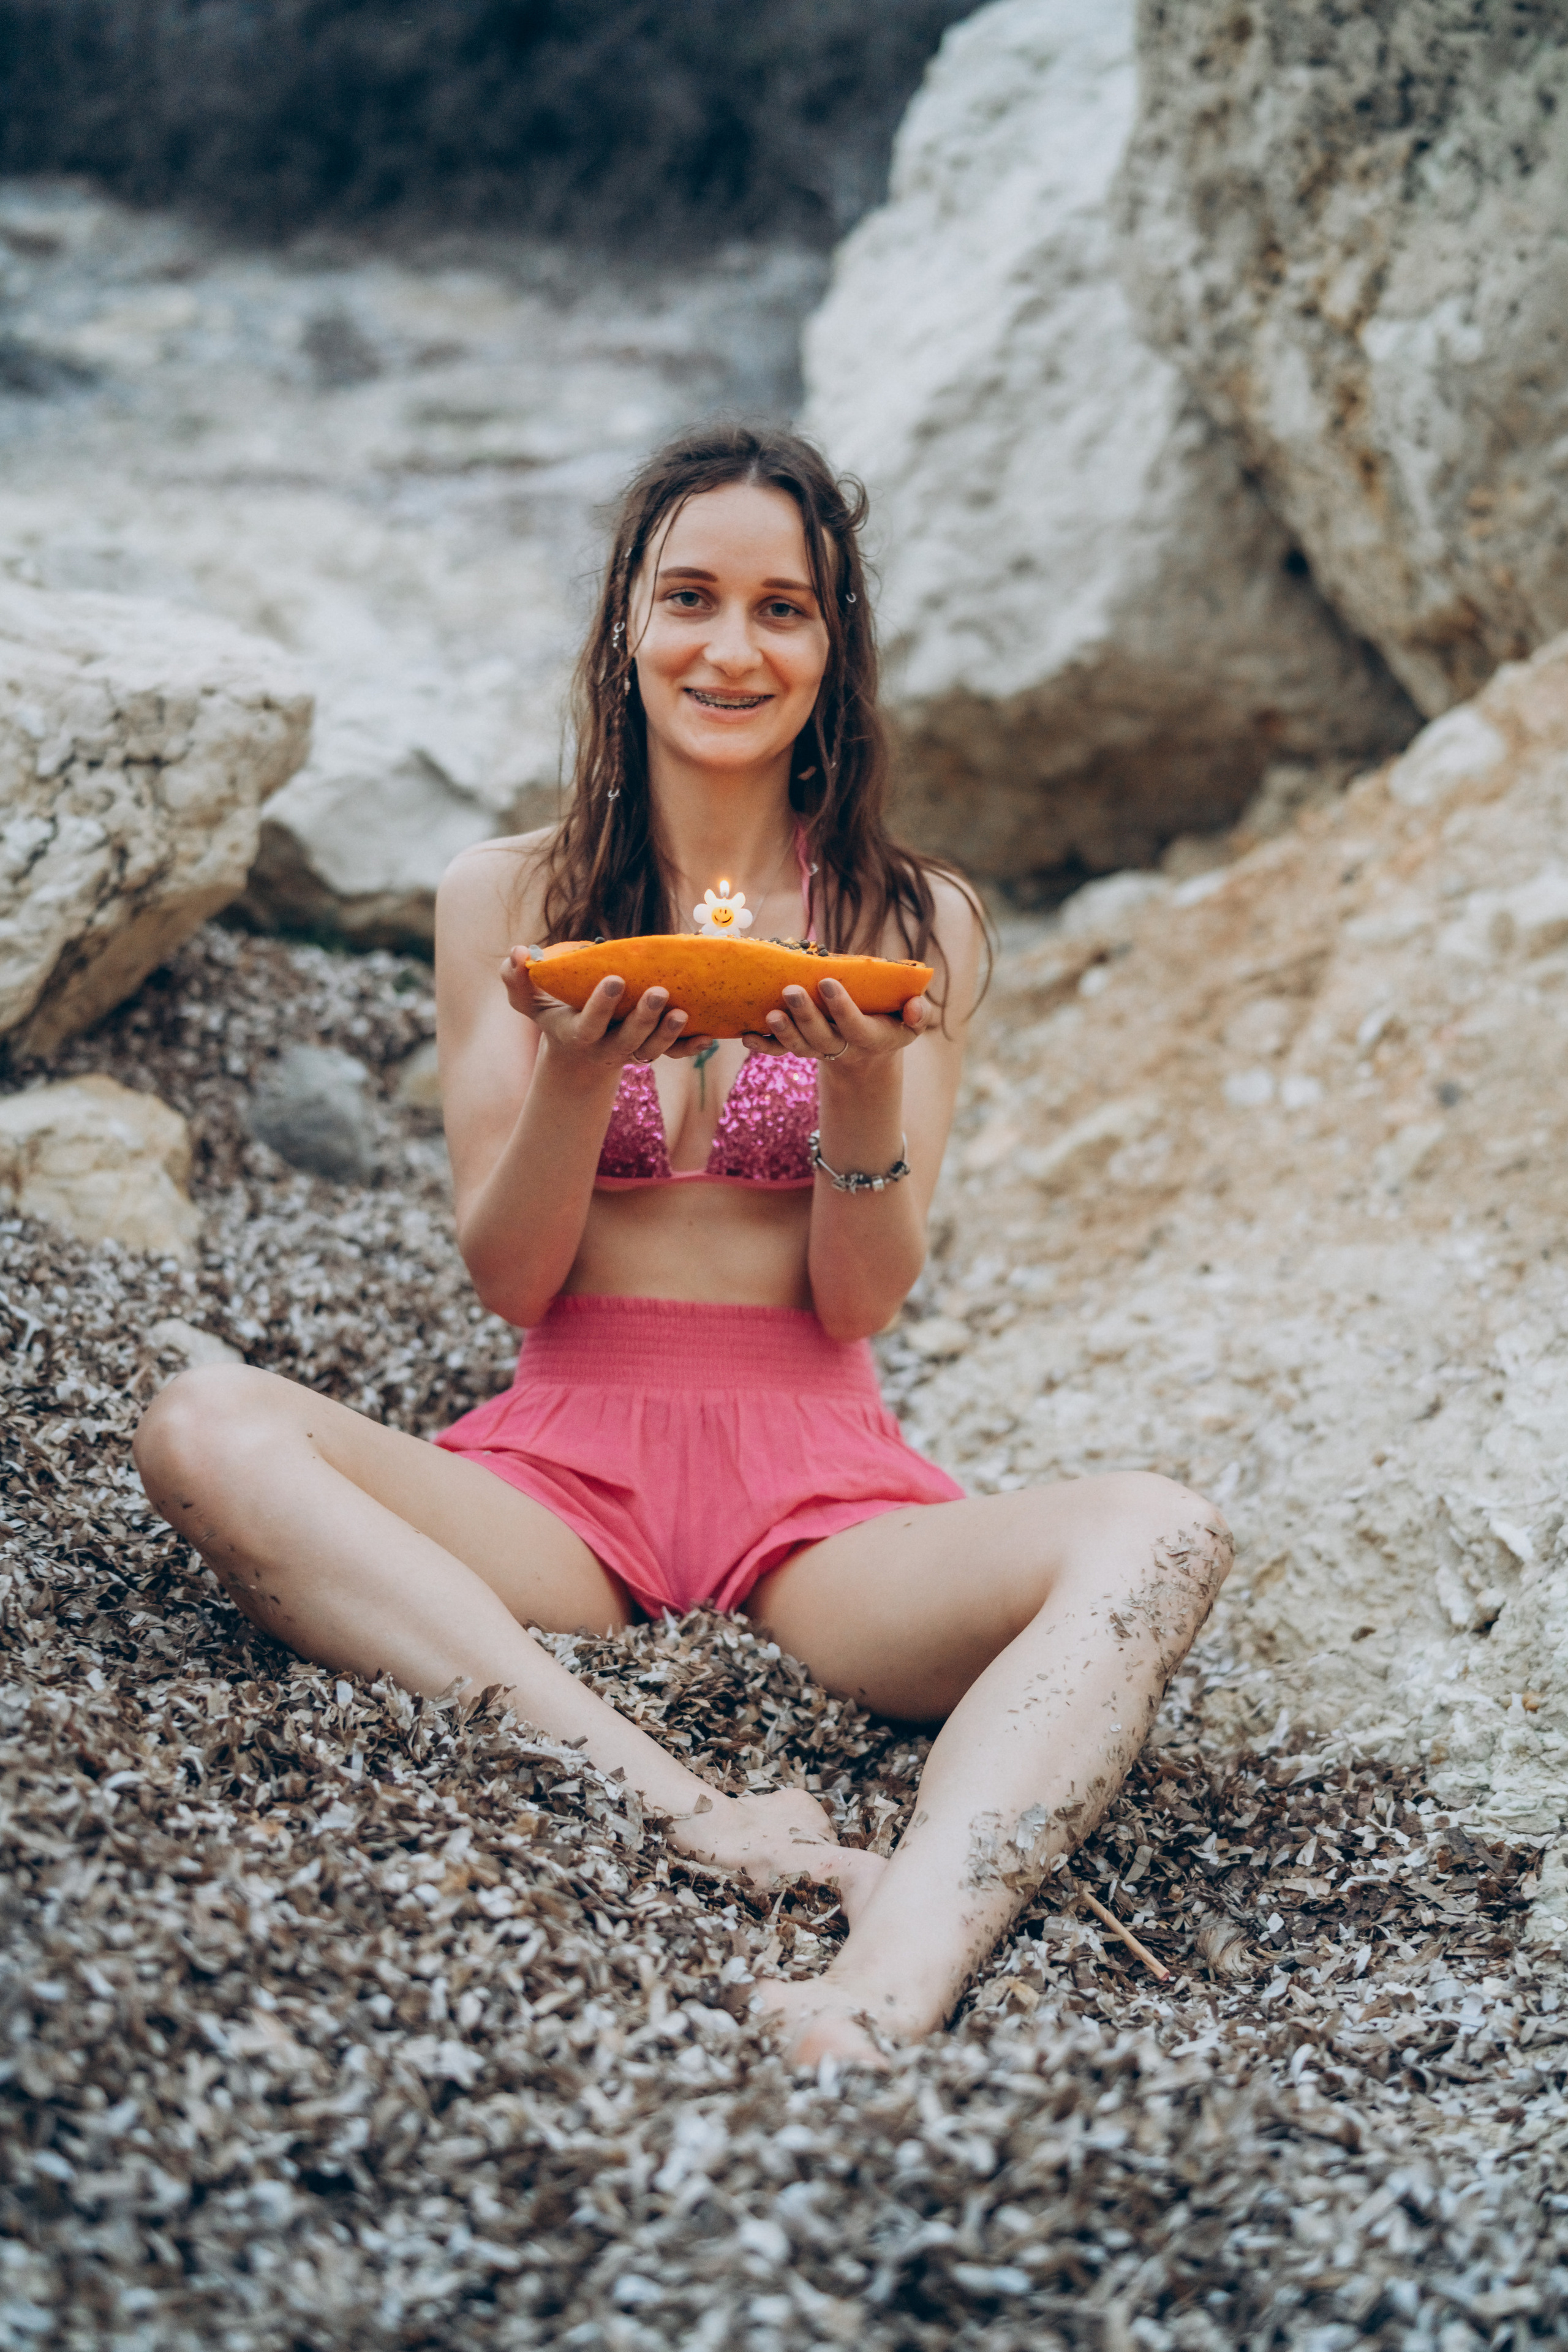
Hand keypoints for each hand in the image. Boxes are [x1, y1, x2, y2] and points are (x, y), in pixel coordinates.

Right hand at [500, 947, 694, 1067]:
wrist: (577, 1044)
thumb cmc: (553, 1011)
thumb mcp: (528, 998)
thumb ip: (516, 978)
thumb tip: (517, 953)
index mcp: (576, 1035)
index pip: (588, 1025)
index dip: (601, 1006)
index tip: (615, 979)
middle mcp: (606, 1048)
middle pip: (627, 1041)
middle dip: (644, 1019)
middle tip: (659, 993)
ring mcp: (631, 1050)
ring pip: (652, 1050)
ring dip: (670, 1035)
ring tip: (682, 1012)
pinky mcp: (653, 1049)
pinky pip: (675, 1054)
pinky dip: (691, 1048)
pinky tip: (709, 1035)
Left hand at [750, 977, 929, 1065]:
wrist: (867, 1047)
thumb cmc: (891, 1022)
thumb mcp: (911, 1022)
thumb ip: (918, 1014)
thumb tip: (916, 1006)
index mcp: (869, 1037)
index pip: (854, 1025)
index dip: (841, 1007)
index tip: (827, 982)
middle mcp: (841, 1045)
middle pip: (821, 1037)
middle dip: (805, 1016)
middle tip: (791, 991)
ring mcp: (817, 1048)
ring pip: (798, 1045)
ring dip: (782, 1032)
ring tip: (770, 1014)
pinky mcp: (799, 1046)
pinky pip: (778, 1051)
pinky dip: (762, 1045)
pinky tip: (746, 1035)